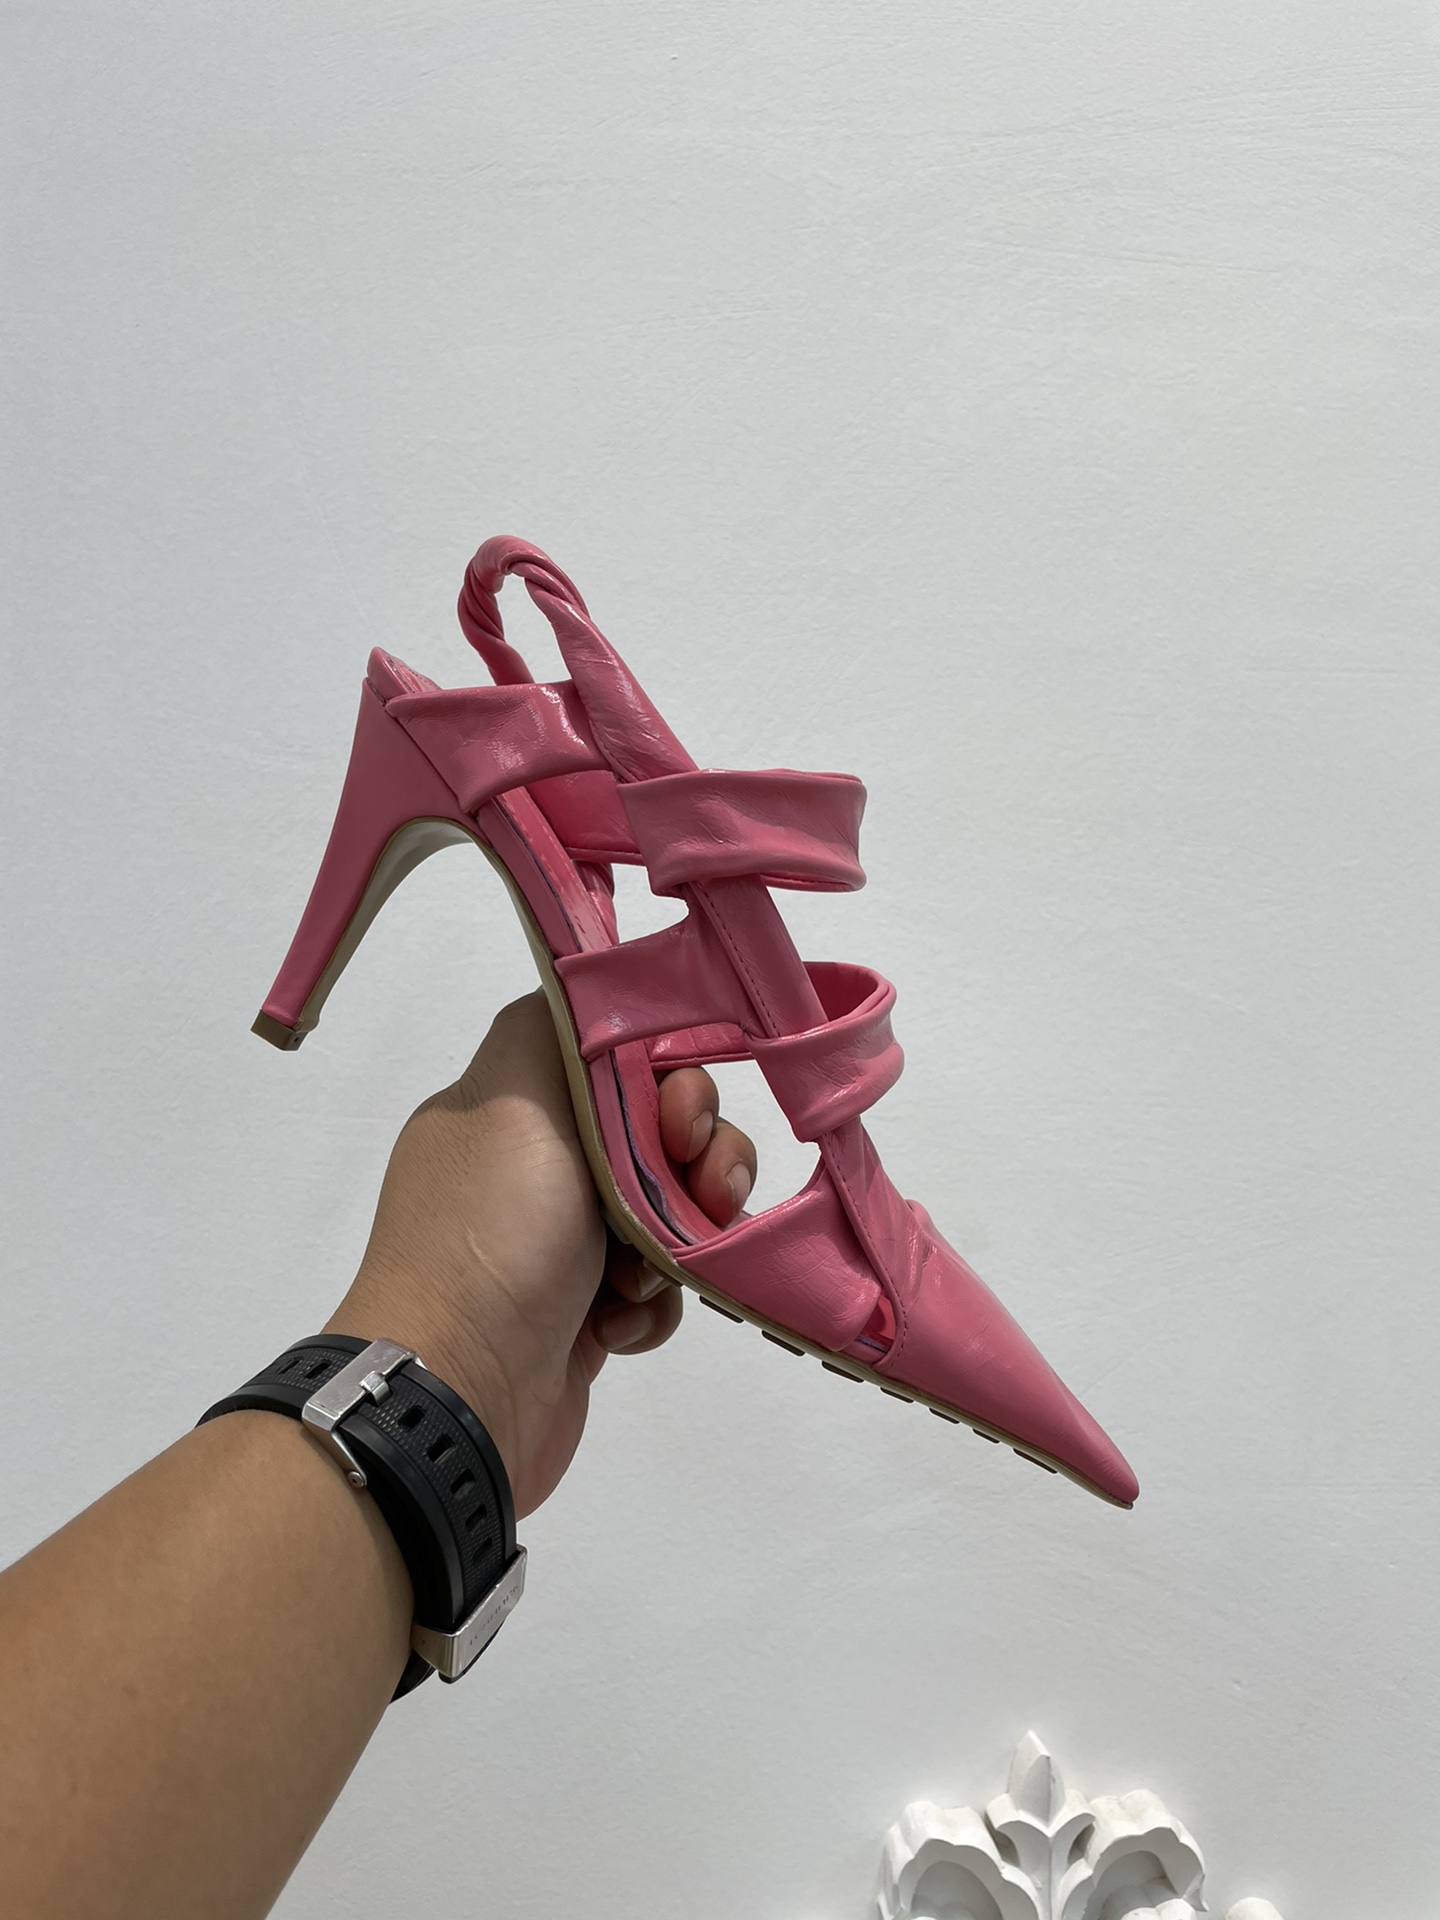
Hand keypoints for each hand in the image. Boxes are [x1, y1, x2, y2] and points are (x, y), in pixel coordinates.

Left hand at [325, 991, 757, 1516]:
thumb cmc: (490, 1239)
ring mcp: (560, 1245)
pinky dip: (655, 1305)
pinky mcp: (587, 1317)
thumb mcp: (517, 1096)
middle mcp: (533, 1166)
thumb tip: (599, 988)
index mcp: (509, 1104)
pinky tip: (618, 1325)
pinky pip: (661, 1288)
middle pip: (662, 1129)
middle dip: (699, 1158)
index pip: (618, 1052)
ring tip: (646, 1277)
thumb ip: (564, 1027)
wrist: (458, 1396)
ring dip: (682, 1238)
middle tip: (698, 1189)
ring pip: (674, 1211)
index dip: (669, 1073)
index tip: (677, 1115)